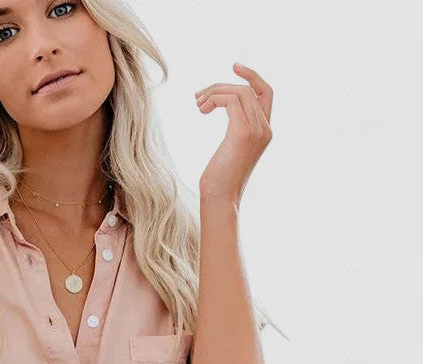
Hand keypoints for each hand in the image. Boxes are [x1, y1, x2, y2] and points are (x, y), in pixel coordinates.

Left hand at [195, 62, 272, 206]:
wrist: (220, 199)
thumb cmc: (219, 180)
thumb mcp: (229, 149)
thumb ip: (233, 128)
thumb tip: (216, 107)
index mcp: (264, 132)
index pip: (265, 93)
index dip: (252, 76)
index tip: (234, 66)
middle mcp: (265, 129)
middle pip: (247, 89)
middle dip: (220, 87)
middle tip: (198, 97)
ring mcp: (257, 130)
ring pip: (239, 92)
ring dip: (214, 93)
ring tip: (197, 105)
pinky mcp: (243, 133)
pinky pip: (232, 101)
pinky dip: (215, 99)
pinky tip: (202, 110)